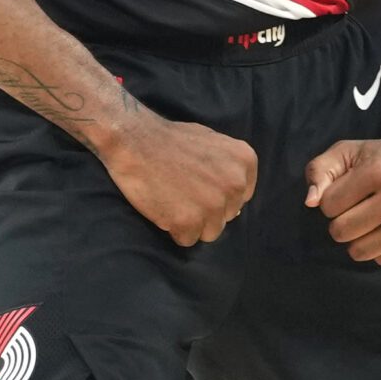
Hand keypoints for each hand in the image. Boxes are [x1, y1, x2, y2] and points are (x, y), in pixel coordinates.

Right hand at [98, 107, 256, 247]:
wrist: (136, 140)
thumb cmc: (171, 140)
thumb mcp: (213, 142)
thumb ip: (228, 167)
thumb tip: (238, 192)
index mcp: (244, 161)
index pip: (241, 197)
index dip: (218, 194)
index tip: (199, 184)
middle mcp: (235, 184)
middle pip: (226, 216)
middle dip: (206, 209)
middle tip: (183, 191)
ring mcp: (212, 205)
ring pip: (210, 232)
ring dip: (192, 222)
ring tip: (173, 200)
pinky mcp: (189, 222)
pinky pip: (187, 239)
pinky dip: (174, 229)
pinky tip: (164, 208)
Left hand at [304, 134, 380, 263]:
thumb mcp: (348, 151)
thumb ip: (320, 170)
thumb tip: (310, 202)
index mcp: (377, 172)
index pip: (328, 206)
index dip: (332, 199)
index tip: (346, 191)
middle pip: (342, 232)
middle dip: (341, 222)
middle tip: (355, 209)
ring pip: (361, 251)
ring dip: (358, 238)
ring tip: (369, 220)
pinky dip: (380, 247)